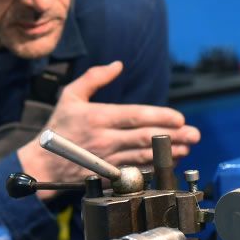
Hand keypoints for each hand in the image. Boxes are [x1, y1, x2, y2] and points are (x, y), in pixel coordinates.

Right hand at [17, 61, 199, 191]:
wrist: (44, 162)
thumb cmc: (59, 127)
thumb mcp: (70, 96)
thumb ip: (94, 78)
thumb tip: (118, 65)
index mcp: (97, 117)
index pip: (134, 116)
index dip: (160, 117)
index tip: (179, 118)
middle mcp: (104, 139)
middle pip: (145, 137)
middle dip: (173, 136)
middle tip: (194, 134)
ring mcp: (107, 159)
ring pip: (144, 155)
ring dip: (168, 153)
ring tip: (187, 147)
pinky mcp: (108, 174)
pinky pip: (136, 171)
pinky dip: (154, 167)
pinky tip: (167, 163)